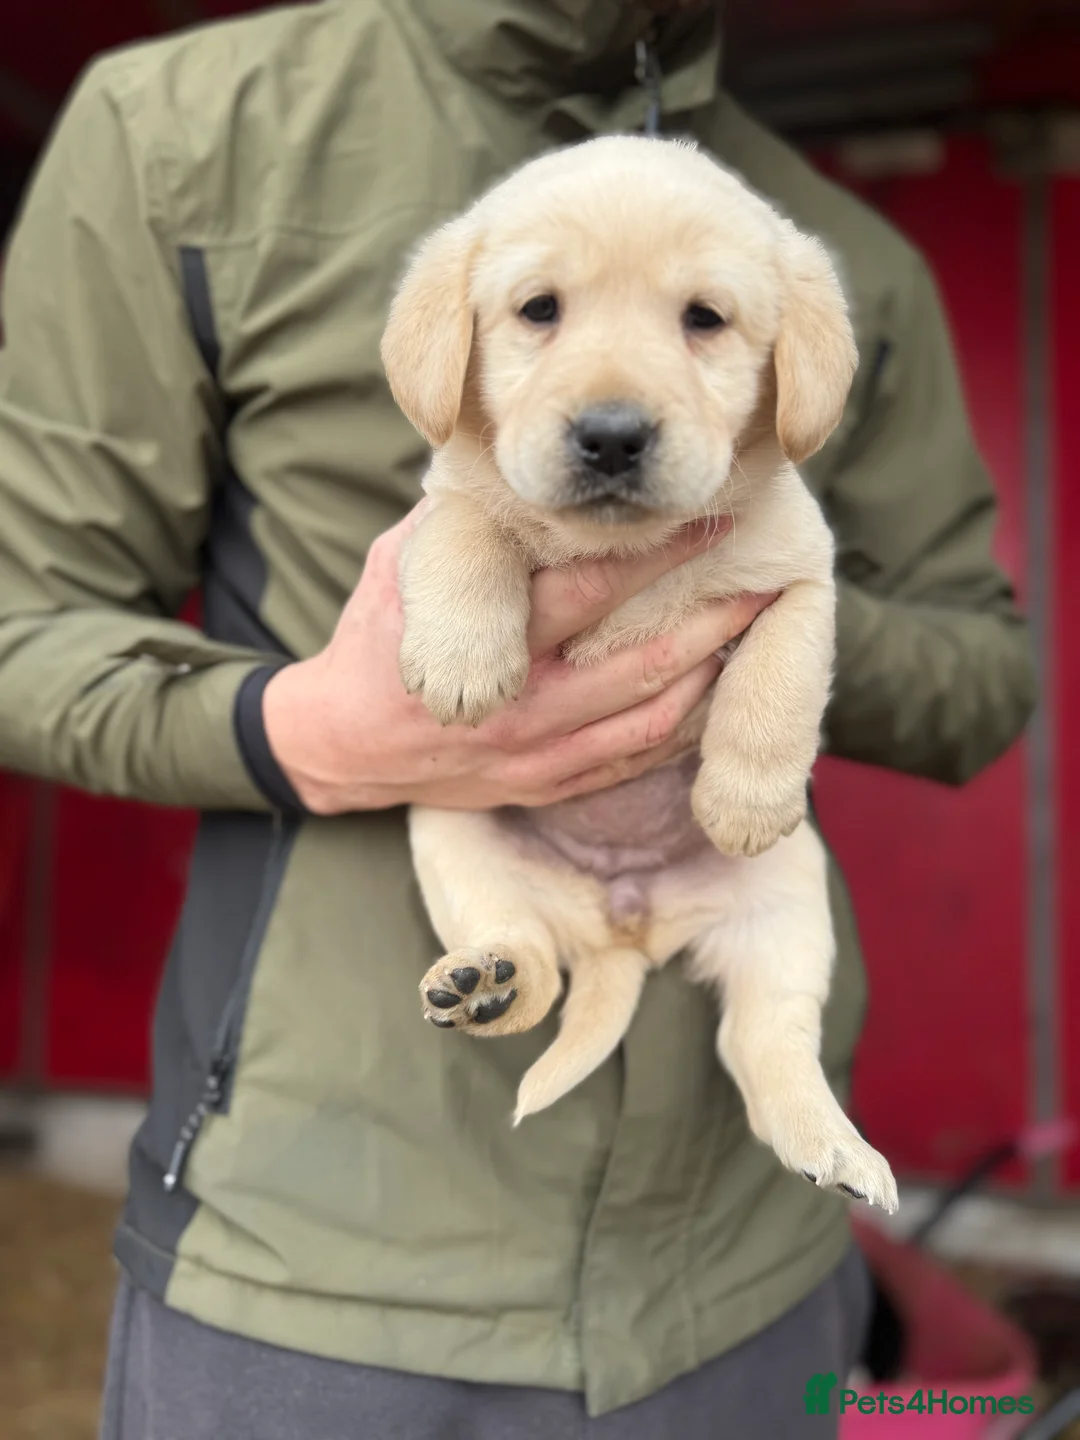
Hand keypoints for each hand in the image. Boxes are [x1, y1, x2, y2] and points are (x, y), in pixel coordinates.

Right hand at [263, 503, 775, 813]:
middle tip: (766, 576)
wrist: (343, 747)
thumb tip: (519, 470)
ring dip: (711, 673)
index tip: (708, 518)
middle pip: (640, 661)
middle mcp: (522, 709)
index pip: (588, 593)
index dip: (656, 556)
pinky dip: (684, 729)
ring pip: (651, 718)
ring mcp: (539, 757)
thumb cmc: (372, 643)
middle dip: (711, 616)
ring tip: (757, 629)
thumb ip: (460, 527)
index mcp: (488, 644)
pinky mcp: (548, 786)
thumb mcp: (399, 569)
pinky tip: (718, 692)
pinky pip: (635, 762)